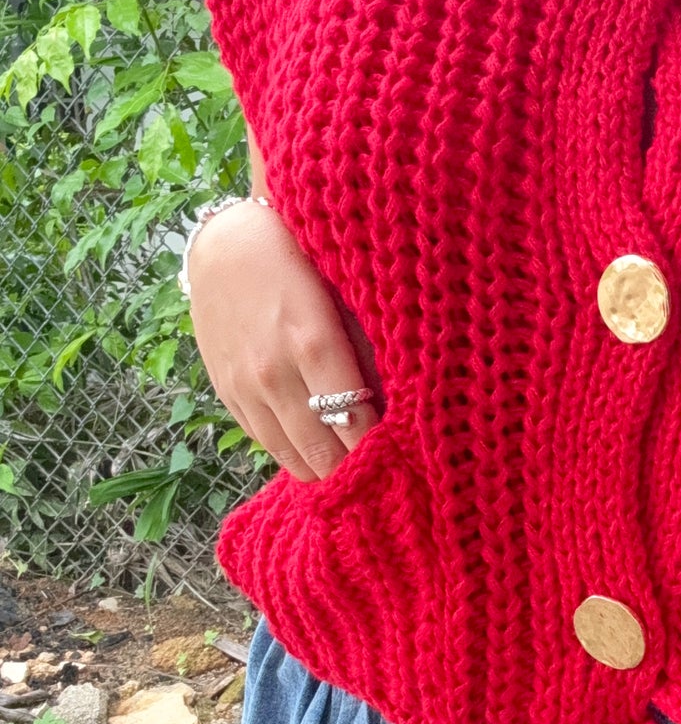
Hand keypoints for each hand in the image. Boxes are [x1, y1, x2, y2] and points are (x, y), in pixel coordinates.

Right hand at [184, 200, 384, 482]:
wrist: (226, 243)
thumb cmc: (304, 258)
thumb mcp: (348, 292)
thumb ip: (372, 348)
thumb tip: (403, 403)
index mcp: (313, 342)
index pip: (355, 422)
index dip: (382, 451)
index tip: (410, 463)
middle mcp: (273, 371)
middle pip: (321, 450)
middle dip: (356, 472)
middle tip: (388, 480)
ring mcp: (244, 385)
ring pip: (291, 454)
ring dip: (325, 469)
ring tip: (356, 474)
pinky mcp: (226, 391)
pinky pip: (265, 441)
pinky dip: (294, 452)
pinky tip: (319, 450)